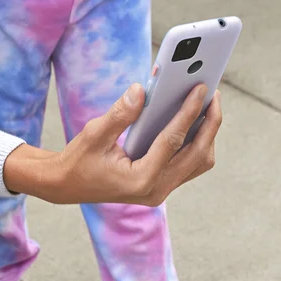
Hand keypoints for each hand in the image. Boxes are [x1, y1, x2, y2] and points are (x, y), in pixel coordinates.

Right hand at [4, 83, 221, 205]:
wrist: (66, 186)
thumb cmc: (78, 160)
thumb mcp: (94, 134)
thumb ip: (120, 114)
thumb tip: (142, 90)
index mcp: (140, 180)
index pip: (173, 141)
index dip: (189, 112)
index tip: (202, 90)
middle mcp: (156, 190)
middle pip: (198, 155)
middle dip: (210, 123)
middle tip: (214, 95)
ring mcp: (161, 191)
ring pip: (199, 162)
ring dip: (207, 135)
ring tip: (208, 106)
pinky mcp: (162, 186)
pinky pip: (190, 164)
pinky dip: (197, 142)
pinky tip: (195, 120)